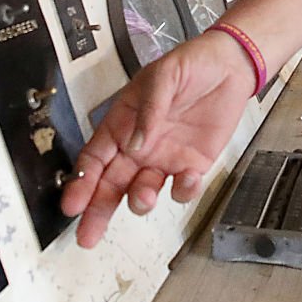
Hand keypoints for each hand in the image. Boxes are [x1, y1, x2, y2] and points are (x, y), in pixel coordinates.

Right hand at [59, 31, 257, 247]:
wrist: (230, 65)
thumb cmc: (189, 65)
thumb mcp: (163, 77)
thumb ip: (148, 110)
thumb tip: (134, 144)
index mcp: (121, 124)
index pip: (95, 158)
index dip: (81, 182)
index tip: (72, 204)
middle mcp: (138, 147)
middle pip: (111, 185)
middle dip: (98, 211)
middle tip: (87, 236)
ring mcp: (164, 159)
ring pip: (143, 191)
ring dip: (140, 201)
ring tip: (144, 199)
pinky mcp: (192, 165)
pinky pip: (182, 187)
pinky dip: (182, 191)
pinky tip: (185, 181)